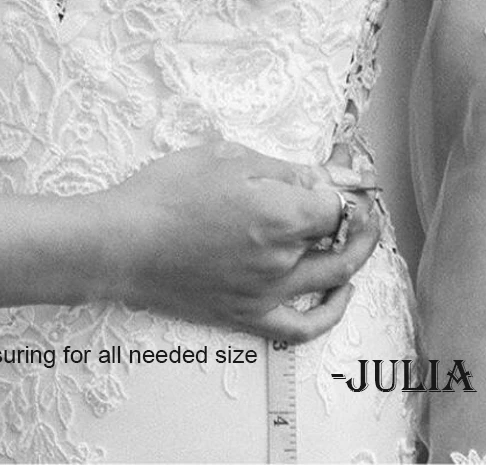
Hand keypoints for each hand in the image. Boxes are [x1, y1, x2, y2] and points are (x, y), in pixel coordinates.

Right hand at [102, 142, 379, 340]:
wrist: (121, 242)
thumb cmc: (166, 192)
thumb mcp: (225, 158)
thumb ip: (283, 169)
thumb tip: (325, 177)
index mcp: (280, 213)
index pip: (338, 204)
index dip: (348, 188)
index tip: (346, 177)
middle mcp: (282, 258)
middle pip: (341, 239)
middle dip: (361, 219)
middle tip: (364, 204)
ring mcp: (267, 292)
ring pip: (330, 277)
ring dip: (353, 255)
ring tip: (357, 235)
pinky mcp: (247, 315)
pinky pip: (301, 327)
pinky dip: (329, 313)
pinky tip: (339, 293)